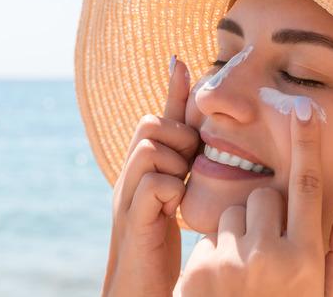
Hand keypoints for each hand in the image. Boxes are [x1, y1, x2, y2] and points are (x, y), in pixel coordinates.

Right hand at [102, 57, 198, 296]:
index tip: (182, 60)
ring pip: (149, 147)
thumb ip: (188, 173)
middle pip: (150, 124)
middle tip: (189, 163)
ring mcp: (127, 198)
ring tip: (182, 185)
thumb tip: (205, 146)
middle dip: (177, 134)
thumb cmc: (162, 250)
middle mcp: (131, 178)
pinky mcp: (132, 221)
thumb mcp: (178, 204)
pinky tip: (176, 207)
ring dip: (174, 160)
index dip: (172, 91)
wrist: (139, 294)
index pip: (158, 119)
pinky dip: (169, 189)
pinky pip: (152, 183)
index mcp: (145, 172)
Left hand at [179, 97, 332, 296]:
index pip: (308, 187)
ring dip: (239, 234)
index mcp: (306, 260)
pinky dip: (216, 255)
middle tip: (267, 253)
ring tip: (244, 275)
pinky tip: (222, 288)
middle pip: (263, 197)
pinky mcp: (197, 270)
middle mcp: (269, 256)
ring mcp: (230, 263)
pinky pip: (209, 238)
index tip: (303, 109)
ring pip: (233, 214)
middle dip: (265, 214)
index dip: (307, 144)